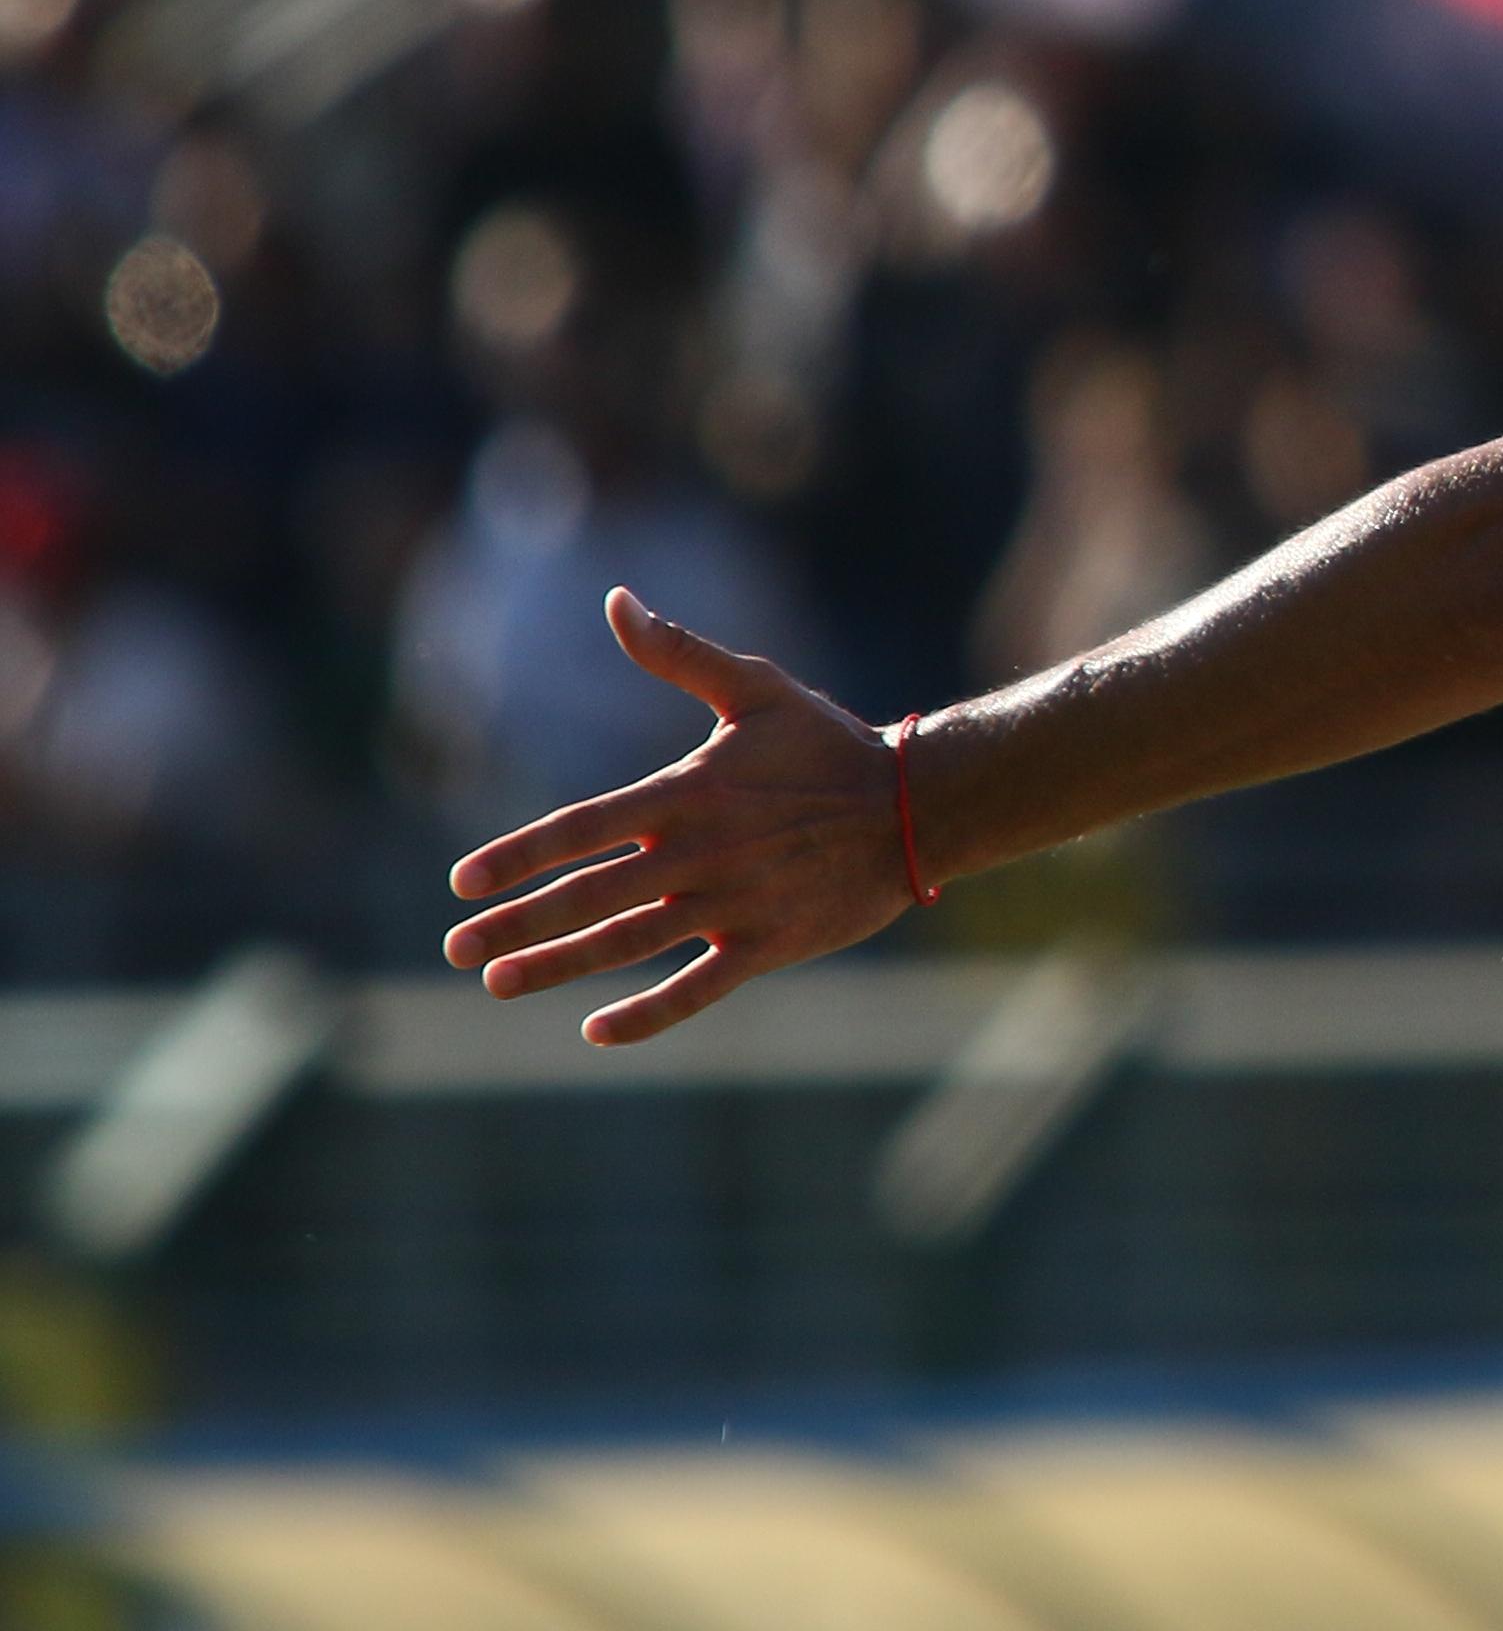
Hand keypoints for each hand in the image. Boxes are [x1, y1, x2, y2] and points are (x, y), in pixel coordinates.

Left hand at [441, 590, 921, 1043]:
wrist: (919, 807)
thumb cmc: (829, 745)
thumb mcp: (756, 689)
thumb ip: (679, 652)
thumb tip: (616, 599)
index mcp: (689, 794)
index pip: (584, 827)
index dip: (520, 854)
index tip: (463, 884)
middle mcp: (701, 854)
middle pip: (591, 896)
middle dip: (518, 923)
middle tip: (456, 946)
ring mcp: (734, 905)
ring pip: (630, 945)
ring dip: (560, 967)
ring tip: (499, 982)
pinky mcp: (768, 946)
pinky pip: (698, 989)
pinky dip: (648, 1015)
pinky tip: (596, 1031)